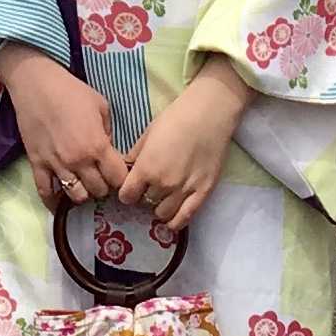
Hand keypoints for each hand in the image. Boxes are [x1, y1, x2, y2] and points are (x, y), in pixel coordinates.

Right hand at [0, 44, 120, 210]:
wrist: (36, 84)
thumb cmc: (71, 91)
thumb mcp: (101, 106)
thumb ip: (108, 132)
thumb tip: (108, 150)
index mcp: (97, 146)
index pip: (117, 178)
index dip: (121, 179)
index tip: (119, 174)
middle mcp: (78, 161)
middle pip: (99, 191)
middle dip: (104, 186)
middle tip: (102, 177)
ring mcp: (56, 165)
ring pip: (76, 196)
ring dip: (83, 193)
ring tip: (84, 184)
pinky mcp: (37, 165)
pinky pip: (45, 193)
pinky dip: (54, 201)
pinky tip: (60, 202)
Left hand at [115, 60, 247, 237]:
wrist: (210, 113)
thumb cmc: (176, 117)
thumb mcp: (148, 133)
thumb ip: (135, 155)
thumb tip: (126, 169)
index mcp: (146, 168)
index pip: (127, 195)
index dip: (126, 192)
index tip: (130, 187)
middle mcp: (163, 184)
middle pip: (145, 203)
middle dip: (144, 196)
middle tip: (149, 187)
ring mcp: (184, 190)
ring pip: (163, 213)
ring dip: (159, 206)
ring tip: (162, 197)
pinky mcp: (203, 192)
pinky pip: (185, 218)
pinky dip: (176, 222)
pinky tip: (171, 219)